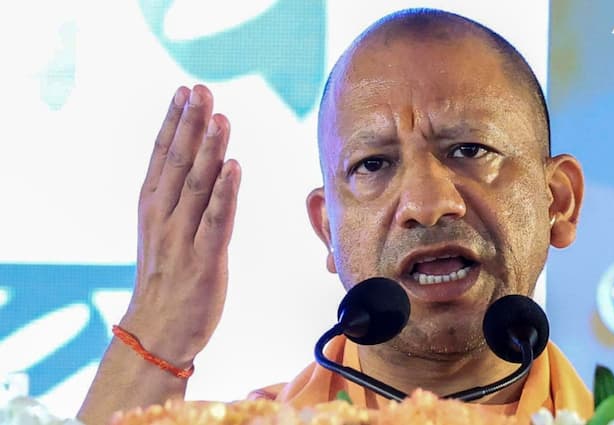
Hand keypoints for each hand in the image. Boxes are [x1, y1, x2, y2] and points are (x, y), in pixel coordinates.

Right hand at [120, 85, 240, 366]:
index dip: (174, 122)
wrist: (156, 332)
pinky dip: (225, 193)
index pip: (164, 156)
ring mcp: (182, 238)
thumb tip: (206, 167)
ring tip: (219, 117)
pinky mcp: (204, 260)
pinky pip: (216, 221)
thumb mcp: (166, 232)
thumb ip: (182, 200)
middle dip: (191, 123)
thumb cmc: (166, 279)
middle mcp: (163, 216)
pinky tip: (234, 166)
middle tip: (200, 88)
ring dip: (209, 150)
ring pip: (197, 185)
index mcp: (153, 207)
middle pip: (179, 162)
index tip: (184, 91)